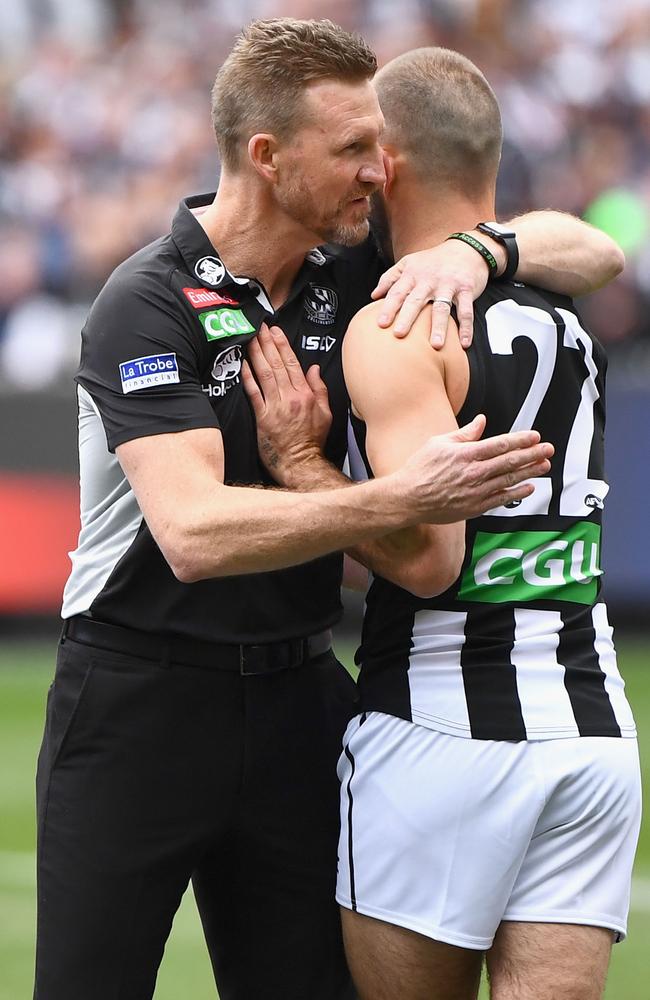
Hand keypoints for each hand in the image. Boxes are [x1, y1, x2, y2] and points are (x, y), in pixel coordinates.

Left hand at [241, 324, 332, 485]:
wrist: (301, 464)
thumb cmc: (313, 441)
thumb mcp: (326, 414)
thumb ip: (320, 390)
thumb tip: (314, 369)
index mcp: (306, 394)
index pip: (293, 364)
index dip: (282, 345)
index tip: (275, 331)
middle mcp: (291, 397)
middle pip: (276, 364)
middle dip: (267, 343)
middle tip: (259, 326)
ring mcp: (275, 407)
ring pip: (265, 374)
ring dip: (257, 354)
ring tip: (250, 338)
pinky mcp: (262, 418)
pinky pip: (254, 393)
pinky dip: (248, 377)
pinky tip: (242, 364)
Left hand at [371, 238, 503, 346]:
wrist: (466, 248)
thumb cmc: (433, 261)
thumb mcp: (409, 262)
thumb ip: (390, 278)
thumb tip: (374, 296)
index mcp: (413, 274)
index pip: (398, 292)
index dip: (389, 307)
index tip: (381, 324)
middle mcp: (429, 280)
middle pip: (416, 301)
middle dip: (407, 317)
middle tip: (399, 334)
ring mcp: (448, 285)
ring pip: (442, 308)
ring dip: (439, 327)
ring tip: (435, 345)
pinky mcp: (466, 290)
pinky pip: (466, 311)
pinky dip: (466, 328)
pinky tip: (464, 344)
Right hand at [393, 414, 553, 522]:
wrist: (408, 498)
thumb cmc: (420, 469)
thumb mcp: (439, 443)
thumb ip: (464, 433)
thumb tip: (481, 422)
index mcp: (465, 454)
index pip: (500, 444)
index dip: (521, 440)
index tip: (535, 437)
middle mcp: (474, 472)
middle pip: (510, 461)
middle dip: (532, 454)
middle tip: (548, 449)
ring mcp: (476, 491)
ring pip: (509, 480)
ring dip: (530, 472)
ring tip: (544, 466)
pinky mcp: (475, 506)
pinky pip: (501, 499)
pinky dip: (517, 493)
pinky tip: (529, 487)